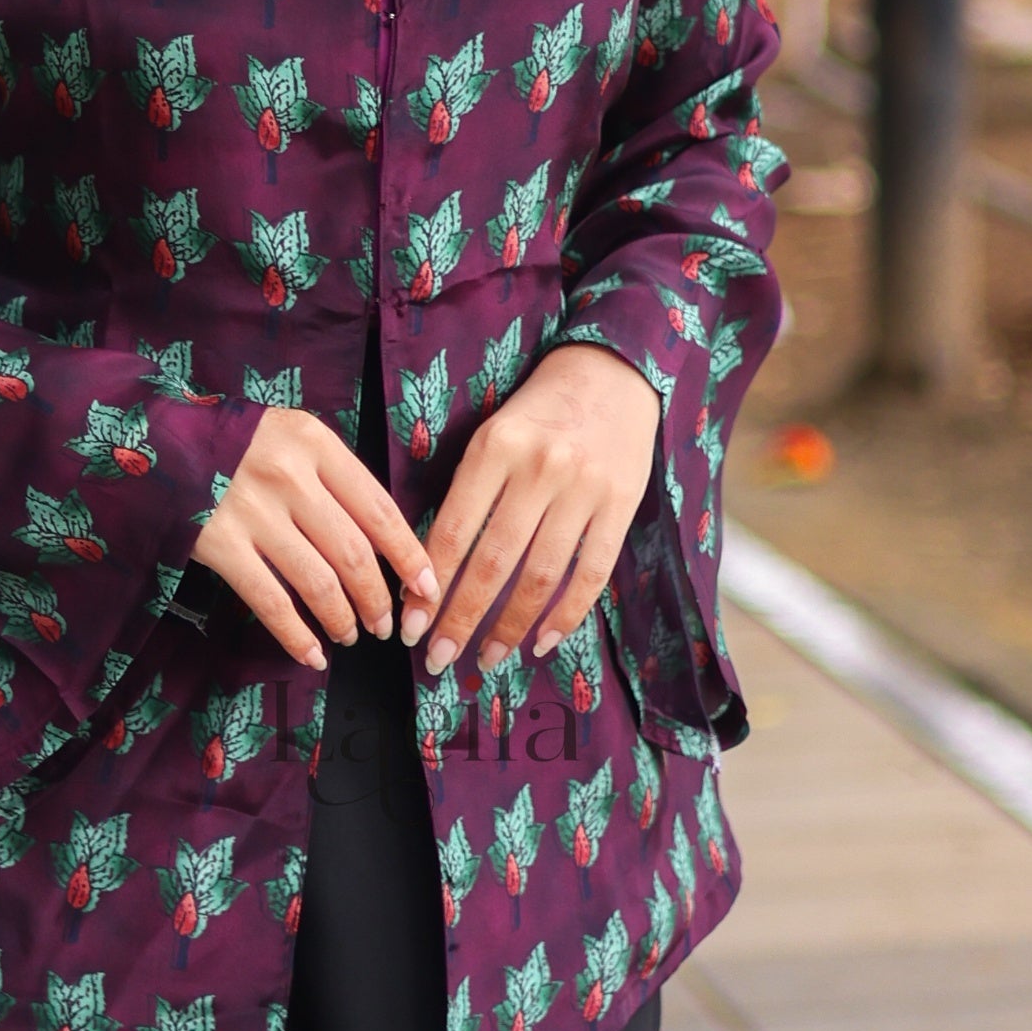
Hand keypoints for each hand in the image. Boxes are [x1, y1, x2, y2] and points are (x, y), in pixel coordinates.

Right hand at [193, 404, 437, 667]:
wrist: (154, 440)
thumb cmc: (236, 444)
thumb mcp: (289, 437)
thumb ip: (332, 476)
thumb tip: (383, 539)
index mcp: (314, 443)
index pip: (379, 509)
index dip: (409, 555)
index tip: (426, 587)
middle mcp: (288, 475)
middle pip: (352, 552)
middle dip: (377, 598)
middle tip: (386, 623)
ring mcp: (252, 511)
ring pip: (318, 581)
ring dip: (343, 618)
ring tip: (352, 635)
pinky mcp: (218, 544)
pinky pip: (270, 601)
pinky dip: (297, 635)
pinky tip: (312, 654)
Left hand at [419, 343, 661, 674]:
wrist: (612, 371)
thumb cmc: (538, 410)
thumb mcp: (492, 434)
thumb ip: (468, 493)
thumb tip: (429, 570)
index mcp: (494, 447)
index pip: (452, 531)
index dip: (428, 586)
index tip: (410, 626)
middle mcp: (539, 468)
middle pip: (493, 562)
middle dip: (461, 619)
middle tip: (438, 659)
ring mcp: (584, 489)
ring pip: (540, 575)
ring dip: (509, 627)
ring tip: (487, 657)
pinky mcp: (621, 505)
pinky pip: (591, 573)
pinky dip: (566, 615)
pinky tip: (541, 642)